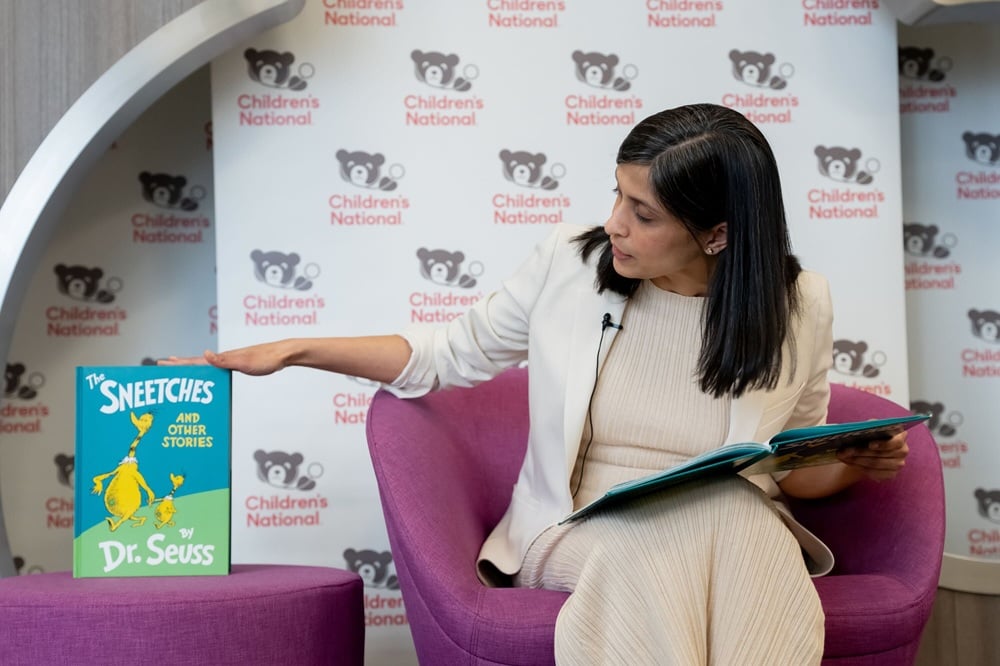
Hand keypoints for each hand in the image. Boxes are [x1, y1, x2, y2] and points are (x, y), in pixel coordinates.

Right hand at [159, 342, 289, 375]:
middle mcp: (225, 358)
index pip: (196, 361)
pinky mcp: (241, 364)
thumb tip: (204, 354)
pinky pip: (219, 368)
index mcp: (223, 358)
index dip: (179, 363)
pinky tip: (210, 374)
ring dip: (193, 366)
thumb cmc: (267, 358)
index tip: (162, 363)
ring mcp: (232, 360)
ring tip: (181, 367)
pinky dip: (209, 371)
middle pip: (198, 361)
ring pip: (207, 364)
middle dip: (181, 364)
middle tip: (164, 364)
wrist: (284, 354)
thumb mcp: (245, 362)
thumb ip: (224, 360)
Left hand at [836, 430, 908, 480]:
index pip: (896, 442)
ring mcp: (898, 464)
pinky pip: (873, 473)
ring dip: (857, 460)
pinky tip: (849, 462)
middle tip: (844, 451)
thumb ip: (868, 426)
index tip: (869, 444)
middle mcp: (902, 451)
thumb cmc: (871, 436)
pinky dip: (859, 467)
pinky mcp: (891, 474)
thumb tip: (860, 427)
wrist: (869, 450)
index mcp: (900, 436)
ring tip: (843, 456)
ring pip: (875, 464)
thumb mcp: (870, 428)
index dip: (883, 444)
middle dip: (860, 452)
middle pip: (881, 454)